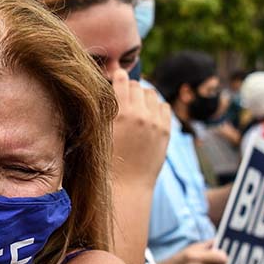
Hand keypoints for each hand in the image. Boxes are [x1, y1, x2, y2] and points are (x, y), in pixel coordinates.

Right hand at [111, 68, 170, 187]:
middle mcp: (140, 115)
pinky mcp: (166, 131)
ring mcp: (156, 123)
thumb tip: (100, 92)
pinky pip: (164, 106)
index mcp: (120, 114)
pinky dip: (156, 106)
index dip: (117, 77)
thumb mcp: (97, 134)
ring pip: (152, 94)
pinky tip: (147, 114)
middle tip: (123, 94)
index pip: (123, 81)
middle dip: (129, 87)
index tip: (115, 77)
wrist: (126, 186)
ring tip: (136, 104)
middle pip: (137, 85)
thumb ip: (100, 111)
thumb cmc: (104, 162)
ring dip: (143, 95)